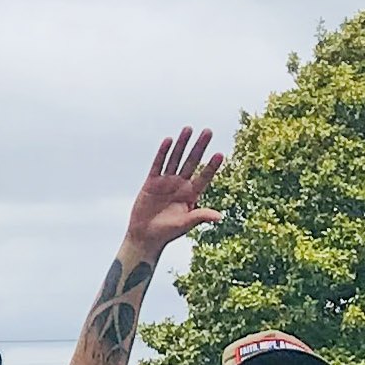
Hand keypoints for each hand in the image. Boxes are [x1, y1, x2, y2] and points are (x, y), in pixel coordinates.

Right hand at [125, 126, 225, 254]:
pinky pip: (158, 164)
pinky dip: (163, 153)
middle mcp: (180, 185)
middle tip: (208, 131)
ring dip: (182, 144)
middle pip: (192, 162)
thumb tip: (219, 217)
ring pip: (175, 159)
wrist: (145, 236)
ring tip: (189, 129)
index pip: (204, 176)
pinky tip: (169, 140)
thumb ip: (200, 216)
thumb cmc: (167, 233)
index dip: (211, 166)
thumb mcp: (185, 224)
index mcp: (191, 195)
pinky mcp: (151, 182)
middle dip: (199, 147)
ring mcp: (166, 182)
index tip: (220, 154)